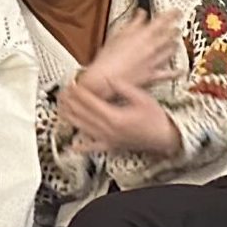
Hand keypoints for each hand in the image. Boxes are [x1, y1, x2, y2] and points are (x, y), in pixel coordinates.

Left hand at [60, 78, 181, 156]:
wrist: (165, 137)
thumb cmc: (155, 118)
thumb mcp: (142, 97)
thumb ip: (124, 88)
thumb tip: (109, 79)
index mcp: (115, 117)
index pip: (91, 103)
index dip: (79, 93)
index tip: (72, 84)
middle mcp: (108, 130)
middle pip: (84, 115)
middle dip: (71, 103)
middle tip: (62, 93)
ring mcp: (108, 140)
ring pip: (84, 129)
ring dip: (71, 118)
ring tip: (61, 109)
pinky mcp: (111, 146)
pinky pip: (94, 148)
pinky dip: (82, 147)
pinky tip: (73, 146)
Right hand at [83, 9, 182, 93]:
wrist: (104, 79)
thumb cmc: (107, 58)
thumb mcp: (118, 35)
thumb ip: (133, 24)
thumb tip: (141, 14)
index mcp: (143, 35)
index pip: (163, 20)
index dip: (173, 14)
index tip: (177, 11)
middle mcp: (152, 47)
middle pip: (170, 35)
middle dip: (175, 29)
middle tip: (177, 26)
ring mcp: (154, 62)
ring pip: (171, 51)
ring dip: (175, 45)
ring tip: (176, 42)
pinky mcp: (152, 76)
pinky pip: (169, 74)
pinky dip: (176, 72)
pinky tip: (181, 70)